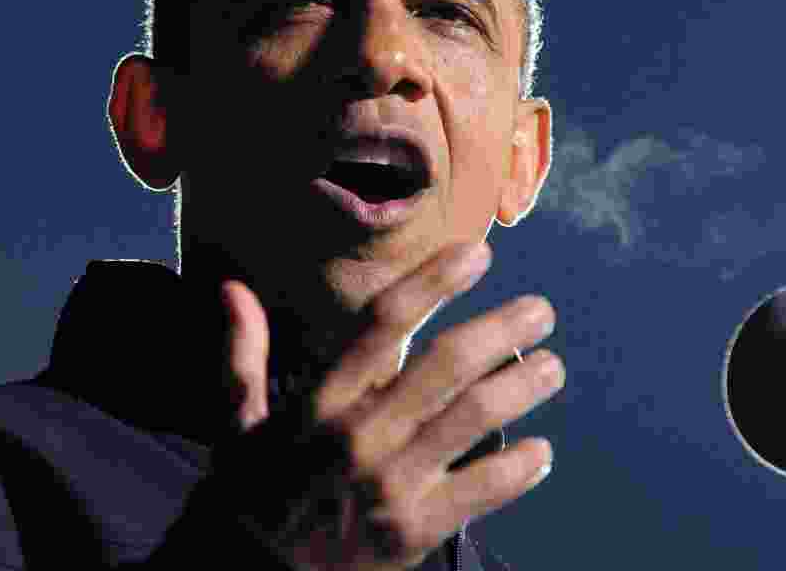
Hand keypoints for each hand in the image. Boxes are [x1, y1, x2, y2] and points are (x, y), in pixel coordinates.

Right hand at [218, 241, 562, 570]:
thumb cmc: (250, 495)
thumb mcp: (236, 423)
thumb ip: (241, 355)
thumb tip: (231, 289)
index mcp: (319, 400)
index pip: (385, 321)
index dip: (436, 281)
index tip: (480, 253)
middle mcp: (359, 433)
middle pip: (446, 364)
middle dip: (502, 330)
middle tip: (540, 312)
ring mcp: (390, 483)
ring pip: (473, 419)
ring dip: (522, 387)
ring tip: (554, 368)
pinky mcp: (413, 531)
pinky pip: (481, 490)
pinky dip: (518, 468)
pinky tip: (542, 451)